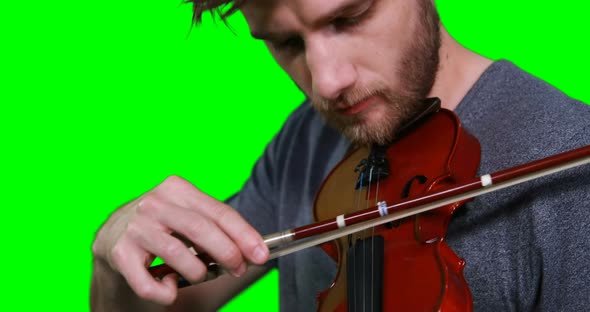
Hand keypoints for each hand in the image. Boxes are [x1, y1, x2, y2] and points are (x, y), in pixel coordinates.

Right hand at [92, 176, 268, 304]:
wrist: (113, 240)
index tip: (261, 255)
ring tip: (198, 275)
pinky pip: (150, 284)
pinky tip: (169, 286)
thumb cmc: (165, 231)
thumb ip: (219, 230)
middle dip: (227, 253)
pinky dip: (166, 292)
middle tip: (238, 269)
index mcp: (177, 188)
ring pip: (178, 255)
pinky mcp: (118, 253)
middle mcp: (154, 203)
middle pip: (201, 229)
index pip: (219, 212)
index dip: (244, 235)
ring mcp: (134, 227)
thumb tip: (256, 250)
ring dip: (197, 272)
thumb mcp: (190, 220)